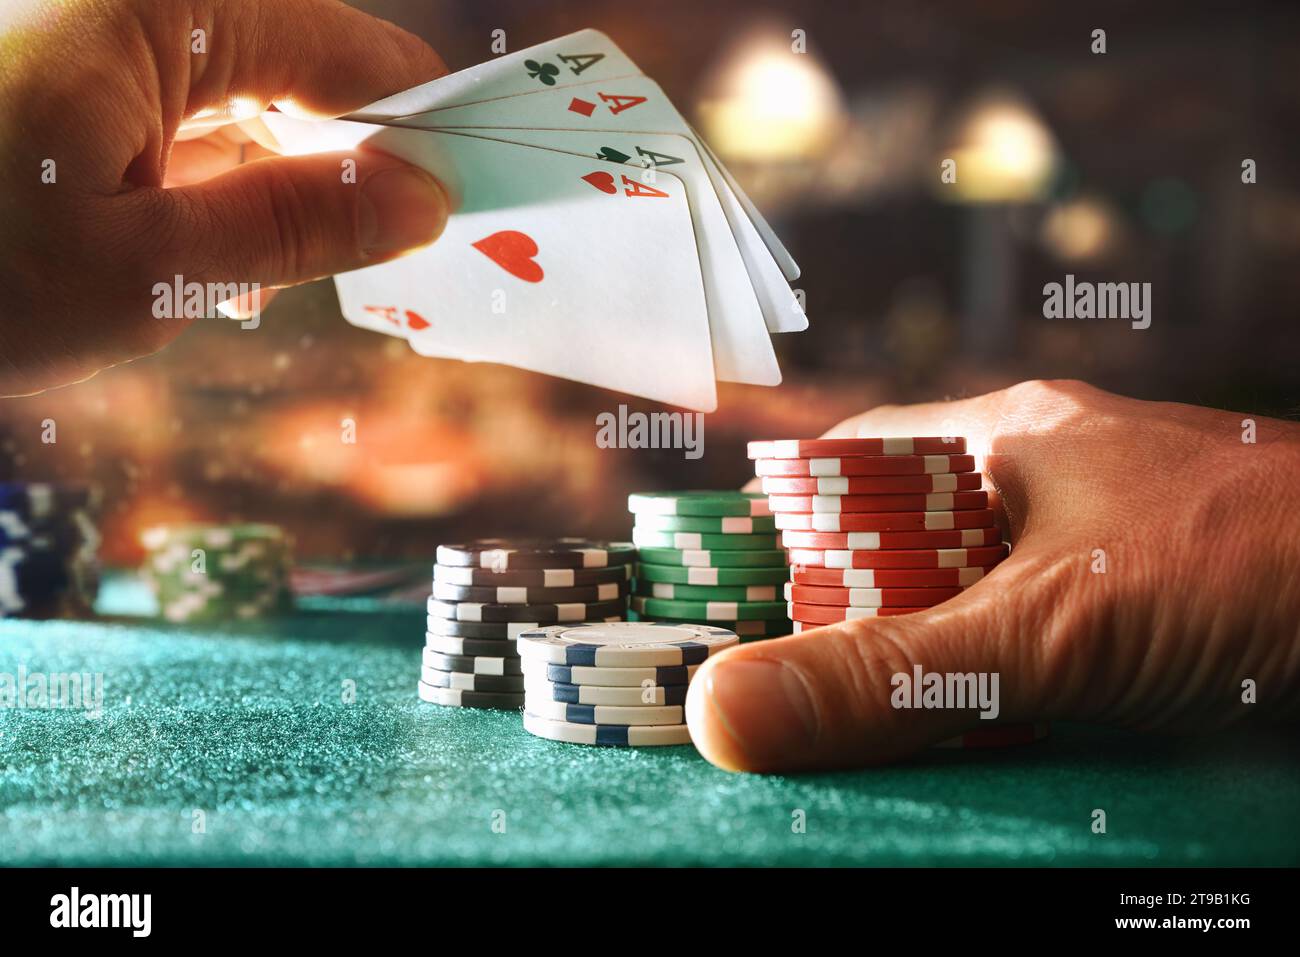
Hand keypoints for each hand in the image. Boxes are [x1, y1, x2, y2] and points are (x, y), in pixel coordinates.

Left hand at [0, 0, 449, 394]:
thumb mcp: (148, 268)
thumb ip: (298, 225)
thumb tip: (424, 199)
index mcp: (149, 6)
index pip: (345, 50)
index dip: (417, 129)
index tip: (469, 202)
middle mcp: (122, 1)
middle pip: (294, 73)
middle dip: (335, 173)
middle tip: (364, 265)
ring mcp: (87, 36)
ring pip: (235, 103)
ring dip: (263, 195)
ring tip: (247, 290)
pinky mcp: (61, 79)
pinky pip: (171, 119)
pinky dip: (199, 189)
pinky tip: (195, 262)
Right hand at [686, 379, 1299, 770]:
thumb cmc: (1248, 567)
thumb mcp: (1042, 632)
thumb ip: (888, 676)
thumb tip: (725, 712)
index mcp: (1005, 436)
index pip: (852, 464)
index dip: (789, 529)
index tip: (744, 604)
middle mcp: (1049, 474)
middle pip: (908, 540)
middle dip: (860, 612)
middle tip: (817, 689)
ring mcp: (1105, 533)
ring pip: (977, 594)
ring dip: (938, 657)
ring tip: (900, 722)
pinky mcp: (1151, 595)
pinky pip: (1044, 635)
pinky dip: (1012, 685)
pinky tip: (1006, 733)